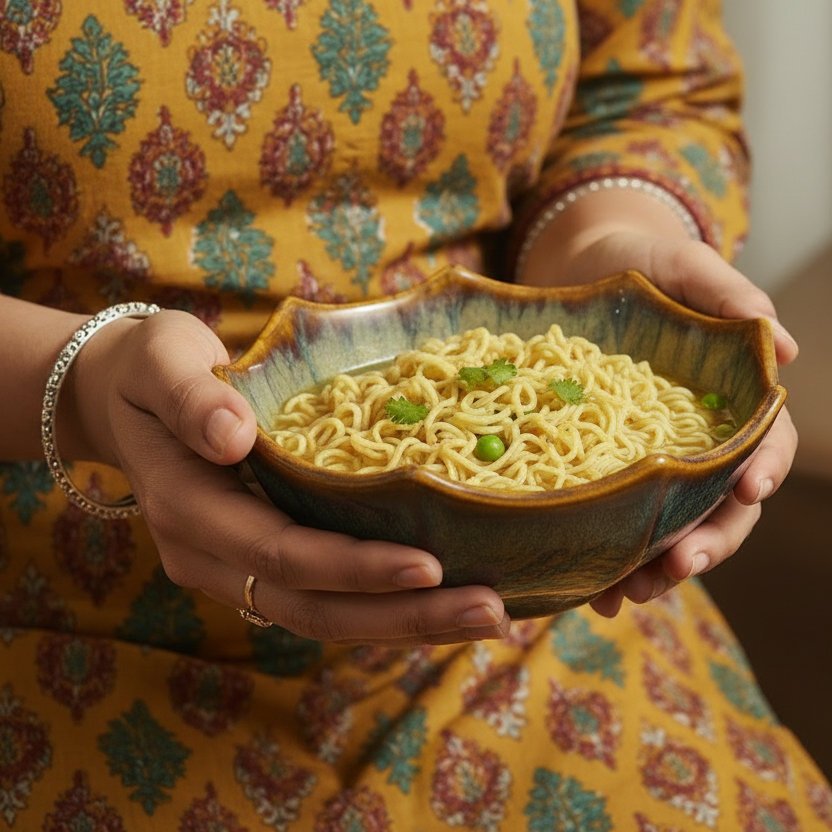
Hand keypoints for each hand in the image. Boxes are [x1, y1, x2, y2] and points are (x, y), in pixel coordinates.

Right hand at [72, 310, 508, 644]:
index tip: (428, 565)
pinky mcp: (260, 562)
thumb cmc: (152, 368)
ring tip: (487, 615)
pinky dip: (384, 605)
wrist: (128, 398)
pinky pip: (324, 598)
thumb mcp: (160, 361)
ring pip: (323, 616)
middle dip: (401, 616)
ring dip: (405, 623)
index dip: (353, 566)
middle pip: (312, 608)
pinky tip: (443, 599)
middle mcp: (209, 557)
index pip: (279, 553)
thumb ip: (191, 398)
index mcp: (188, 509)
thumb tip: (233, 435)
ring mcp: (234, 567)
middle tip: (490, 611)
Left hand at [559, 230, 798, 615]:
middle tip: (677, 567)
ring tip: (625, 595)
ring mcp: (651, 459)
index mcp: (729, 399)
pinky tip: (590, 589)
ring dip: (654, 567)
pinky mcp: (605, 468)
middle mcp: (696, 439)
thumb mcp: (683, 264)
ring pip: (668, 526)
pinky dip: (607, 557)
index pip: (762, 442)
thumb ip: (729, 297)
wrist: (574, 271)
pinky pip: (613, 520)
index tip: (749, 490)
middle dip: (707, 541)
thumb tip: (787, 347)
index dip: (762, 468)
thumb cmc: (639, 263)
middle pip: (719, 504)